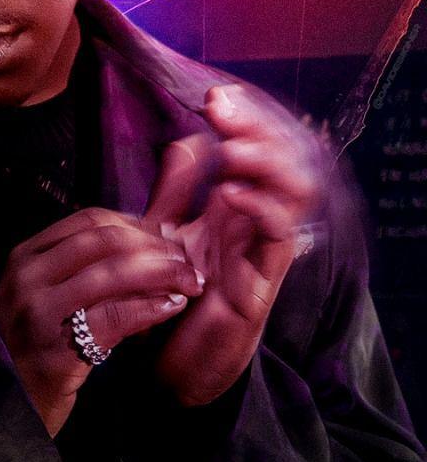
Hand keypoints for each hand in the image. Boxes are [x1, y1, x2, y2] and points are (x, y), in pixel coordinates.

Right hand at [0, 208, 205, 436]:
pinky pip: (116, 317)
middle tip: (186, 259)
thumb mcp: (50, 294)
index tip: (165, 238)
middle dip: (153, 246)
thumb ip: (86, 267)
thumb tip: (150, 238)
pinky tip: (172, 306)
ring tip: (189, 281)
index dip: (134, 225)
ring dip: (160, 273)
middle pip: (103, 242)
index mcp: (26, 256)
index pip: (88, 220)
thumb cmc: (41, 344)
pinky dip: (150, 307)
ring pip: (112, 274)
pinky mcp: (56, 348)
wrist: (14, 402)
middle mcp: (26, 278)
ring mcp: (37, 312)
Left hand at [144, 83, 321, 407]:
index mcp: (237, 205)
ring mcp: (263, 251)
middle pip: (284, 159)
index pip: (258, 148)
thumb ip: (177, 191)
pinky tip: (231, 193)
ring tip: (233, 146)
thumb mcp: (167, 235)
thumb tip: (185, 139)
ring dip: (266, 161)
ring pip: (293, 192)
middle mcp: (257, 223)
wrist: (176, 366)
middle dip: (257, 127)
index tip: (217, 95)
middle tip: (224, 107)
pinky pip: (278, 239)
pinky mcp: (261, 283)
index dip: (245, 118)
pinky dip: (260, 209)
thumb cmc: (175, 298)